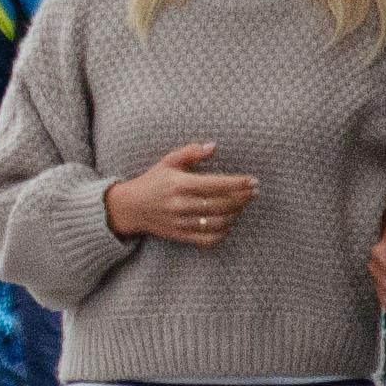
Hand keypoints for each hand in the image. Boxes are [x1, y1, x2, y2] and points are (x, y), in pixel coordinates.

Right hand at [101, 141, 256, 248]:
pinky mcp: (181, 235)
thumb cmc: (153, 181)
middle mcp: (181, 204)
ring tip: (243, 204)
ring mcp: (181, 222)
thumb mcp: (168, 161)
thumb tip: (214, 146)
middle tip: (254, 191)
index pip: (216, 184)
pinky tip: (229, 222)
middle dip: (242, 198)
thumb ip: (191, 152)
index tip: (253, 181)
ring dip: (236, 214)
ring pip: (218, 222)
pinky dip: (223, 232)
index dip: (238, 183)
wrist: (131, 207)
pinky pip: (208, 239)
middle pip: (221, 204)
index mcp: (180, 183)